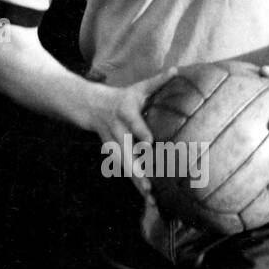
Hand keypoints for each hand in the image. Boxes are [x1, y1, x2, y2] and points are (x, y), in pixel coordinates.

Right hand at [89, 67, 179, 201]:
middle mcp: (118, 130)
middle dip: (137, 168)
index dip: (140, 132)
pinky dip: (135, 185)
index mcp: (126, 112)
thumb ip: (157, 81)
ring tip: (150, 198)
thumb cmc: (124, 97)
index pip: (134, 123)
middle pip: (127, 151)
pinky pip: (124, 171)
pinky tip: (148, 198)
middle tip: (149, 184)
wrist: (92, 106)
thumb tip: (177, 70)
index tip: (149, 142)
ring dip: (136, 182)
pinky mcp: (113, 154)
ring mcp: (114, 144)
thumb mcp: (139, 87)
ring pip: (124, 165)